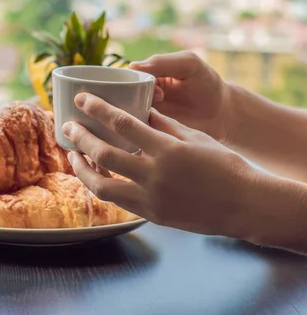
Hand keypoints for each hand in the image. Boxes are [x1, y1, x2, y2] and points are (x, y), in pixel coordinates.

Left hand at [63, 93, 255, 237]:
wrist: (245, 205)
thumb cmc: (225, 165)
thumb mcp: (196, 137)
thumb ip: (163, 125)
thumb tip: (139, 112)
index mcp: (167, 150)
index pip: (123, 124)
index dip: (98, 109)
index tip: (81, 99)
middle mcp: (155, 175)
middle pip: (104, 153)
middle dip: (81, 137)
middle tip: (68, 126)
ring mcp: (151, 199)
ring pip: (102, 186)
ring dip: (82, 169)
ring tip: (73, 155)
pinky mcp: (152, 215)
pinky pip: (118, 200)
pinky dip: (102, 186)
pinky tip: (94, 175)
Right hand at [129, 51, 229, 141]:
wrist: (222, 114)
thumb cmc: (207, 84)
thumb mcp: (189, 64)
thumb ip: (164, 61)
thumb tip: (132, 66)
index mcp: (146, 73)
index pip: (124, 75)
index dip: (131, 81)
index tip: (155, 89)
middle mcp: (139, 92)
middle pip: (118, 94)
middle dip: (130, 98)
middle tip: (160, 100)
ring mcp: (142, 111)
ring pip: (123, 112)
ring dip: (133, 114)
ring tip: (158, 114)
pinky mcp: (148, 129)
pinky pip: (132, 127)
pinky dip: (135, 128)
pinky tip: (151, 128)